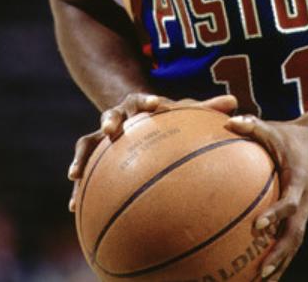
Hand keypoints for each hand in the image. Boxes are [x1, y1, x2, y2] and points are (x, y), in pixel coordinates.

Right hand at [67, 92, 236, 210]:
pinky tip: (73, 208)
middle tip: (110, 129)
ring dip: (81, 156)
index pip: (143, 100)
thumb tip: (234, 101)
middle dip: (110, 121)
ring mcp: (102, 136)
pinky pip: (83, 171)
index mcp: (140, 105)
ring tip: (75, 174)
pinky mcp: (93, 156)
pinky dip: (78, 188)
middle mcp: (118, 117)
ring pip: (87, 142)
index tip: (155, 104)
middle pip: (111, 115)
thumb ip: (205, 108)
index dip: (147, 101)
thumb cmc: (164, 115)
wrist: (133, 114)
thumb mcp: (181, 110)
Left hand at [226, 115, 307, 280]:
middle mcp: (304, 202)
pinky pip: (290, 240)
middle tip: (261, 271)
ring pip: (294, 244)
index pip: (289, 203)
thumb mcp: (273, 128)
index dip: (276, 215)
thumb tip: (229, 121)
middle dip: (280, 255)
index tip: (257, 226)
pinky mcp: (299, 216)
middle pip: (295, 234)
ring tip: (261, 281)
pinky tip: (262, 273)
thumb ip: (253, 125)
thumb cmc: (287, 135)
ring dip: (281, 263)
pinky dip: (280, 258)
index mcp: (299, 182)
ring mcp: (303, 211)